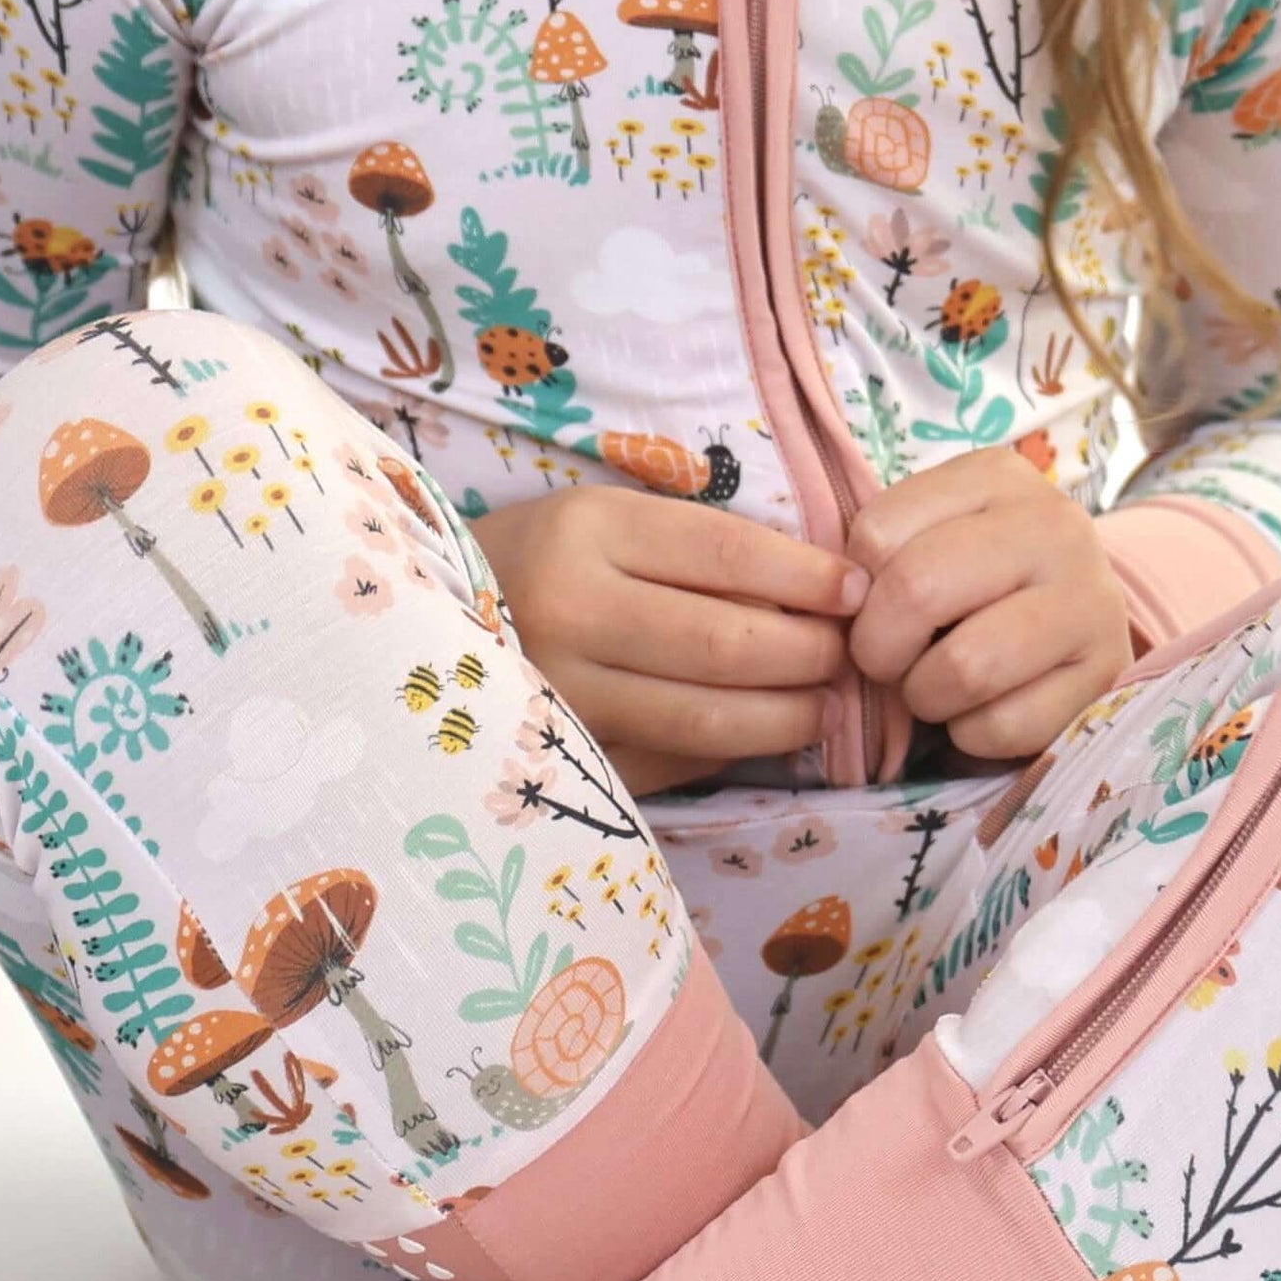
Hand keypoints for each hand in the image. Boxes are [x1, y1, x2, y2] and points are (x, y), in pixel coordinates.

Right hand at [481, 485, 861, 793]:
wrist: (423, 617)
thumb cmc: (541, 556)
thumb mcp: (608, 519)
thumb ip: (699, 548)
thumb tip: (823, 591)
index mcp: (589, 529)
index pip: (727, 553)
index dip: (807, 577)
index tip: (857, 591)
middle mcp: (570, 608)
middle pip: (724, 642)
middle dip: (809, 654)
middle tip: (851, 657)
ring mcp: (560, 690)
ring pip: (703, 715)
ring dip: (786, 716)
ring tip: (825, 707)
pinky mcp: (558, 752)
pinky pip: (667, 761)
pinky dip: (729, 754)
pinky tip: (764, 740)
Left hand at [846, 451, 1133, 767]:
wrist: (1079, 632)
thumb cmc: (981, 587)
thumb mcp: (934, 540)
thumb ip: (882, 555)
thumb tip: (842, 600)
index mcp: (998, 476)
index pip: (878, 531)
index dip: (854, 591)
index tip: (870, 609)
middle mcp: (1055, 524)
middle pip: (917, 590)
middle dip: (880, 648)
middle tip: (889, 663)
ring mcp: (1090, 598)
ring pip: (965, 666)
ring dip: (926, 697)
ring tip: (936, 687)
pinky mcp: (1104, 673)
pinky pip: (1002, 726)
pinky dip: (972, 735)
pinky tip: (985, 710)